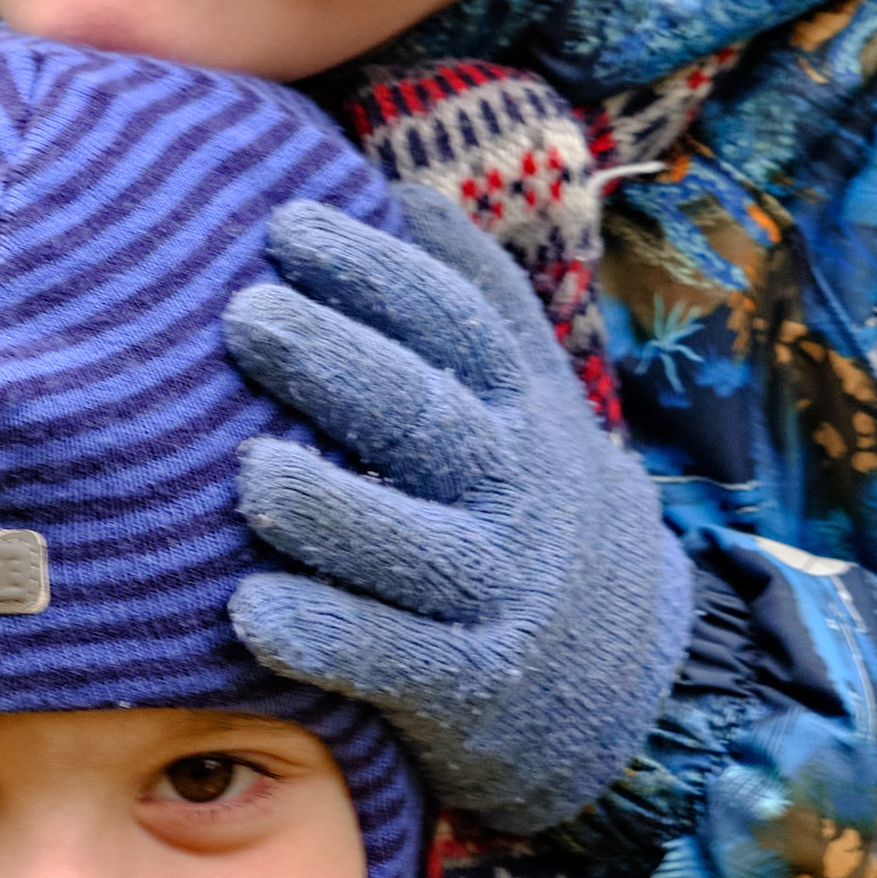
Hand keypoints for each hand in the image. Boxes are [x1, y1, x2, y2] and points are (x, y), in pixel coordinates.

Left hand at [224, 189, 693, 834]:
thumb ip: (481, 304)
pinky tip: (251, 611)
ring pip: (415, 547)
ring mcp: (496, 594)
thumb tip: (407, 188)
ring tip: (251, 471)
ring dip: (331, 508)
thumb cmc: (535, 510)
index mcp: (521, 410)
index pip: (455, 325)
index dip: (377, 272)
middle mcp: (515, 493)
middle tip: (244, 316)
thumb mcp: (535, 404)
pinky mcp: (467, 690)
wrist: (631, 684)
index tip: (287, 225)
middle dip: (339, 365)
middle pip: (429, 419)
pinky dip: (328, 638)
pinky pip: (395, 662)